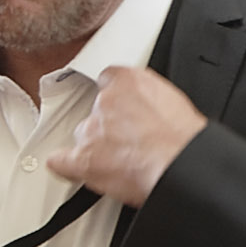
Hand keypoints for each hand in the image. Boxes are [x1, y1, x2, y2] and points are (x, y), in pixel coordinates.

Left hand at [41, 65, 205, 205]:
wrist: (180, 164)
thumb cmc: (184, 139)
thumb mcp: (175, 102)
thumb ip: (153, 100)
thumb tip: (153, 110)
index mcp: (129, 82)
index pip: (109, 79)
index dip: (115, 95)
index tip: (121, 105)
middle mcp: (106, 102)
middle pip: (97, 111)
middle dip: (109, 126)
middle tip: (128, 141)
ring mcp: (92, 130)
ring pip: (84, 136)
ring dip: (96, 147)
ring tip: (118, 162)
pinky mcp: (84, 159)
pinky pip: (61, 161)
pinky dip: (64, 165)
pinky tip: (68, 167)